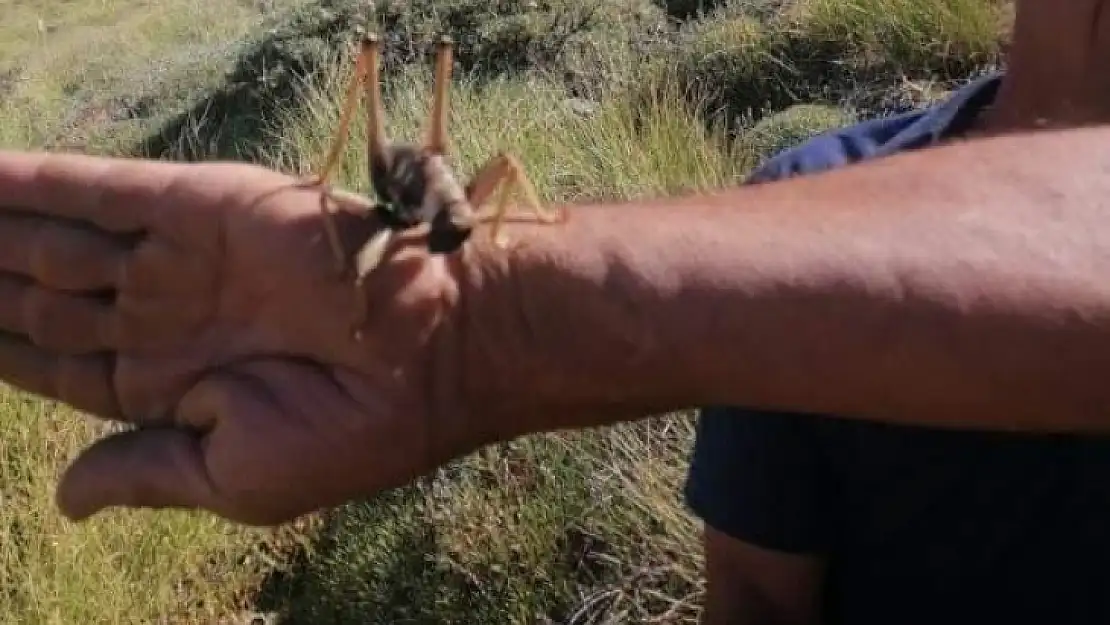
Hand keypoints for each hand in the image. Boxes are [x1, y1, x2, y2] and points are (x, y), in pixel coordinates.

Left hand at [0, 150, 478, 524]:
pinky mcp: (201, 206)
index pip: (54, 362)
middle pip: (43, 295)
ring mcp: (181, 259)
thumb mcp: (236, 479)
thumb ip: (144, 475)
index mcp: (170, 386)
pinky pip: (99, 188)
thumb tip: (64, 500)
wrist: (439, 355)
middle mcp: (168, 316)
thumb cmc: (349, 434)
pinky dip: (35, 180)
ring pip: (59, 240)